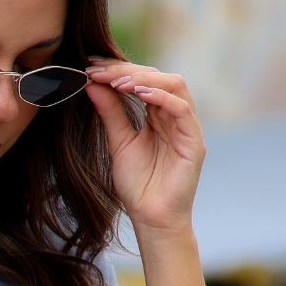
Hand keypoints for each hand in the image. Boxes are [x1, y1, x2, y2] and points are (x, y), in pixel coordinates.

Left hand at [84, 56, 205, 233]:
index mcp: (158, 116)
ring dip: (145, 79)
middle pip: (159, 77)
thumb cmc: (137, 185)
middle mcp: (175, 117)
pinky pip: (182, 110)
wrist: (150, 218)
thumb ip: (109, 113)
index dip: (119, 70)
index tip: (91, 66)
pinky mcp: (194, 142)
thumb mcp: (118, 142)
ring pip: (174, 86)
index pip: (143, 81)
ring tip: (118, 82)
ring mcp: (187, 128)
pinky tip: (139, 94)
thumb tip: (92, 82)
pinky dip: (161, 97)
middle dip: (128, 70)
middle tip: (100, 70)